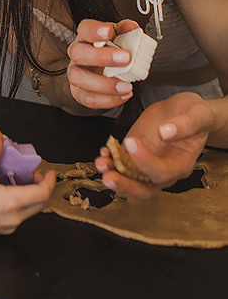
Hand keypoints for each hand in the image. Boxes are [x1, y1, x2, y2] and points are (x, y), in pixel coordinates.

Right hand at [0, 125, 55, 240]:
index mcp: (10, 202)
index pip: (42, 194)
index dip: (49, 181)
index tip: (49, 172)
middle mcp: (13, 217)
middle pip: (40, 204)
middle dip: (41, 187)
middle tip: (33, 174)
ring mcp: (8, 226)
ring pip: (30, 211)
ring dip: (31, 196)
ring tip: (18, 180)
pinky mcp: (1, 230)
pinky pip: (19, 217)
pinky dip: (21, 204)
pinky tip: (7, 192)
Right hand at [67, 17, 141, 109]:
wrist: (101, 70)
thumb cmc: (109, 50)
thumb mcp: (118, 36)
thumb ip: (125, 30)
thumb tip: (132, 27)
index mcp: (86, 37)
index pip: (84, 29)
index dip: (94, 30)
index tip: (108, 32)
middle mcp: (77, 53)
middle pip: (78, 53)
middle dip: (101, 57)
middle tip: (126, 59)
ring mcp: (75, 73)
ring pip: (79, 78)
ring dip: (104, 84)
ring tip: (127, 86)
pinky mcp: (79, 92)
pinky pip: (88, 98)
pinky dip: (108, 99)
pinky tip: (123, 95)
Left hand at [95, 92, 215, 198]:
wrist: (187, 109)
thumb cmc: (196, 114)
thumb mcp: (198, 113)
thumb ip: (185, 125)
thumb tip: (166, 132)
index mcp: (182, 163)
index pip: (163, 172)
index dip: (146, 161)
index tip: (132, 142)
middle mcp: (164, 168)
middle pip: (145, 189)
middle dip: (125, 185)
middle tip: (109, 176)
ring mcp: (148, 162)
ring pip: (130, 179)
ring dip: (113, 174)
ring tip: (101, 162)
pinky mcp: (136, 153)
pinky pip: (122, 163)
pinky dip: (111, 160)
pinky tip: (104, 151)